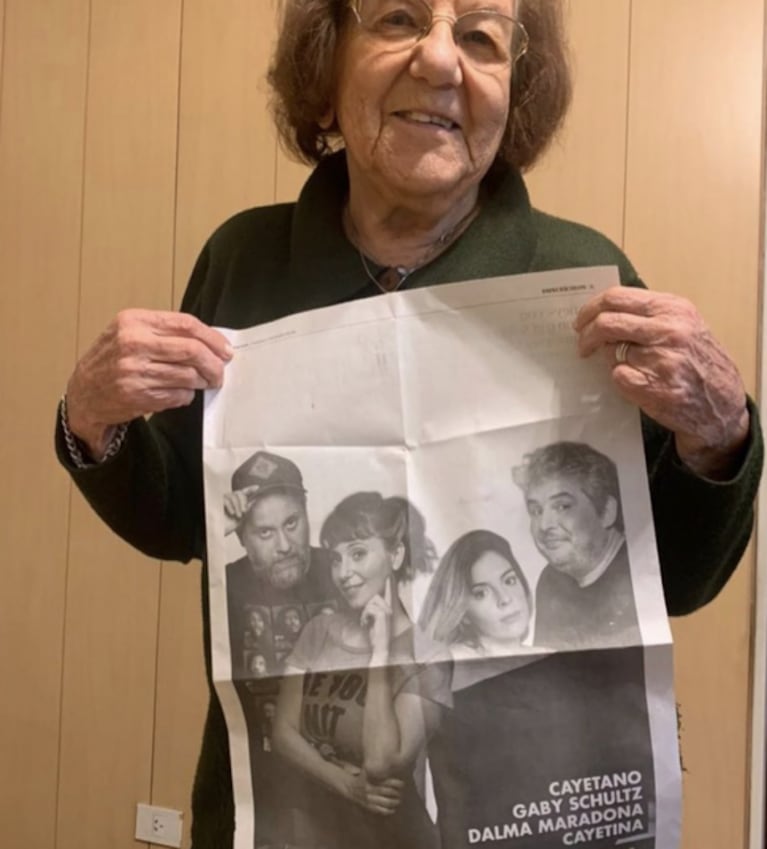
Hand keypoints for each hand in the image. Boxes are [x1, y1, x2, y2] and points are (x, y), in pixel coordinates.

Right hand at [65, 309, 232, 458]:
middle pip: (192, 350)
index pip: (186, 324)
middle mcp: (133, 344)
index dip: (212, 338)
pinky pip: (179, 395)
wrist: (83, 393)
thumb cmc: (112, 360)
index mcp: (134, 321)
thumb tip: (211, 341)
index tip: (225, 350)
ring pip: (189, 376)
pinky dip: (187, 395)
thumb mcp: (130, 332)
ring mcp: (134, 371)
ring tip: (203, 382)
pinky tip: (180, 392)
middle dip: (214, 364)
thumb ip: (165, 331)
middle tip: (220, 372)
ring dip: (203, 381)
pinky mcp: (138, 396)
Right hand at [223, 485, 262, 534]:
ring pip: (233, 495)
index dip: (249, 489)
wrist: (218, 532)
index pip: (242, 492)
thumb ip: (246, 509)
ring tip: (238, 515)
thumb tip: (254, 501)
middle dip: (243, 501)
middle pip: (239, 493)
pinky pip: (226, 499)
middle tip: (244, 511)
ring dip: (238, 505)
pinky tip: (232, 513)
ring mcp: (222, 500)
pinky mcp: (216, 502)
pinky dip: (230, 506)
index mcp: (235, 503)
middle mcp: (229, 500)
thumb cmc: (228, 527)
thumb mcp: (240, 518)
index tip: (257, 487)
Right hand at [339, 764, 402, 814]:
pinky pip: (380, 810)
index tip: (402, 784)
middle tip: (402, 793)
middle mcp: (370, 789)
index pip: (386, 781)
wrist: (350, 788)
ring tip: (399, 800)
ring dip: (394, 802)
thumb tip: (391, 765)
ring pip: (385, 802)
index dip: (396, 783)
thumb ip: (377, 770)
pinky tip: (393, 809)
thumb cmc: (362, 778)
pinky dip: (388, 811)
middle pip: (387, 792)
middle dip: (396, 793)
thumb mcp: (367, 771)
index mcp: (371, 779)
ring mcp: (369, 799)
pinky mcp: (368, 807)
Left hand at [360, 579, 392, 653]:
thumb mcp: (374, 621)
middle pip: (374, 597)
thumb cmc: (376, 635)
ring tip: (366, 622)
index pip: (388, 594)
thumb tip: (368, 604)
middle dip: (367, 607)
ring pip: (371, 603)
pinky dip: (365, 616)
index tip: (389, 575)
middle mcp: (389, 609)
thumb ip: (373, 611)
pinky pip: (369, 609)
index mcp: (388, 610)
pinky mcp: (382, 614)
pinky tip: (366, 624)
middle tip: (365, 619)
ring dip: (365, 613)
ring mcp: (386, 611)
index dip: (389, 585)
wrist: (380, 646)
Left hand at [575, 287, 748, 477]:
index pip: (616, 297)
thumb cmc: (697, 362)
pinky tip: (636, 382)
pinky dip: (620, 379)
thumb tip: (603, 312)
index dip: (590, 309)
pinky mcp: (652, 386)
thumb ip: (648, 316)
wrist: (721, 404)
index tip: (581, 321)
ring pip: (610, 351)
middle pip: (606, 322)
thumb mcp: (683, 325)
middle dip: (586, 335)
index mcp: (673, 308)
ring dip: (608, 359)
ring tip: (624, 365)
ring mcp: (661, 359)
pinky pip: (617, 376)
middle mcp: (669, 330)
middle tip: (582, 345)